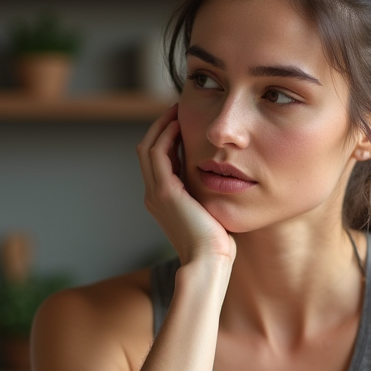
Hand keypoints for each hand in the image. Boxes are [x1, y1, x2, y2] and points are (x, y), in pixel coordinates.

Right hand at [136, 104, 235, 265]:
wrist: (209, 261)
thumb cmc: (216, 244)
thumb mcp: (209, 212)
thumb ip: (207, 195)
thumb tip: (223, 182)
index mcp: (162, 200)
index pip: (158, 160)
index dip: (167, 138)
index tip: (182, 122)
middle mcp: (153, 195)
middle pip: (148, 150)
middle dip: (161, 127)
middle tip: (176, 109)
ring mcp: (156, 193)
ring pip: (148, 148)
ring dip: (161, 126)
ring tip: (176, 110)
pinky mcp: (164, 192)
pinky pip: (158, 154)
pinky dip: (166, 136)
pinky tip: (180, 125)